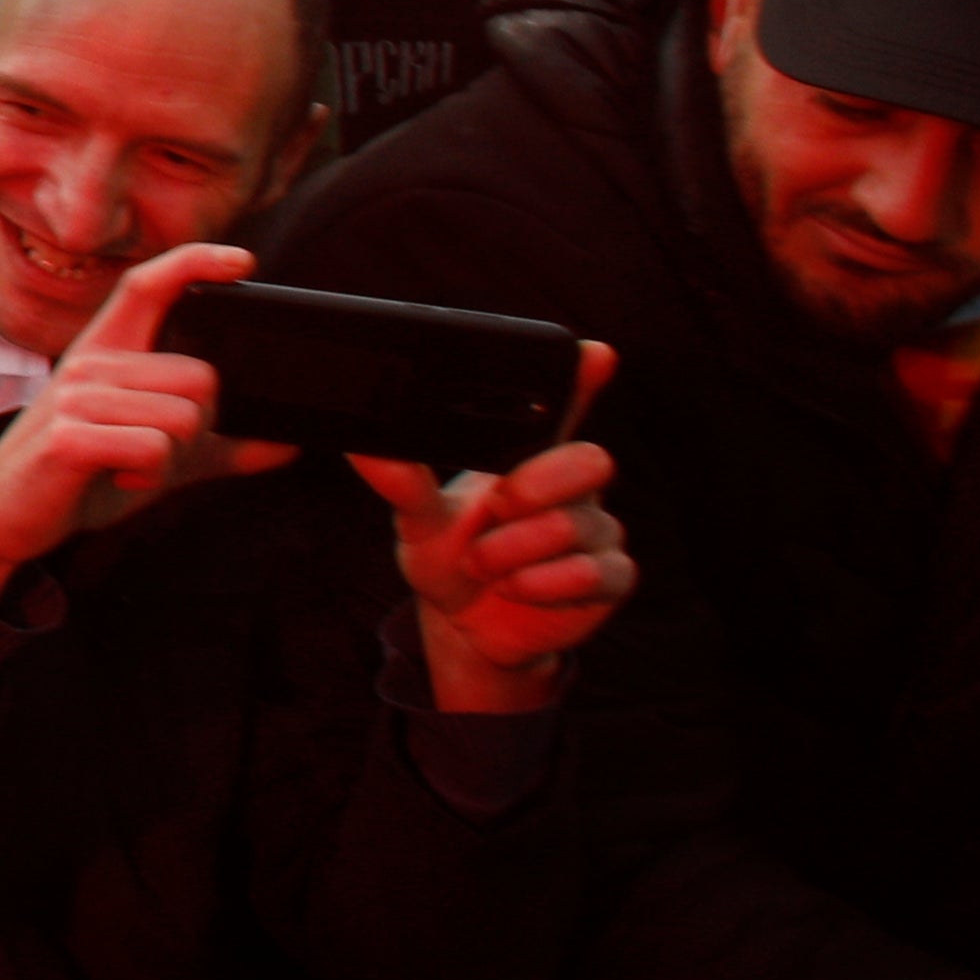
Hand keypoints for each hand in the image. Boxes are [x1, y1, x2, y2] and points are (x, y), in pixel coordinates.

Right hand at [0, 240, 284, 601]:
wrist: (6, 517)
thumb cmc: (83, 475)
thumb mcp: (157, 453)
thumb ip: (217, 443)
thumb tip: (287, 444)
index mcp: (107, 351)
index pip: (148, 285)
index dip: (195, 263)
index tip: (244, 262)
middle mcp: (88, 361)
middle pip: (200, 376)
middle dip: (199, 428)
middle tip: (156, 452)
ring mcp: (75, 396)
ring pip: (183, 416)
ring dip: (174, 458)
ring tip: (132, 465)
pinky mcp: (68, 437)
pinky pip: (154, 448)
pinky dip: (150, 475)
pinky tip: (118, 476)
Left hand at [368, 372, 630, 710]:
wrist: (465, 625)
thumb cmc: (448, 557)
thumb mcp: (417, 522)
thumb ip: (403, 485)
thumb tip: (368, 451)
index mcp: (528, 456)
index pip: (563, 406)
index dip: (583, 379)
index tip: (595, 353)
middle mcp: (570, 485)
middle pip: (589, 459)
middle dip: (536, 484)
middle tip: (496, 507)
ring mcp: (597, 530)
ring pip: (575, 525)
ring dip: (514, 551)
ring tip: (486, 563)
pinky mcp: (611, 577)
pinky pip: (593, 573)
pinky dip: (542, 585)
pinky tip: (517, 588)